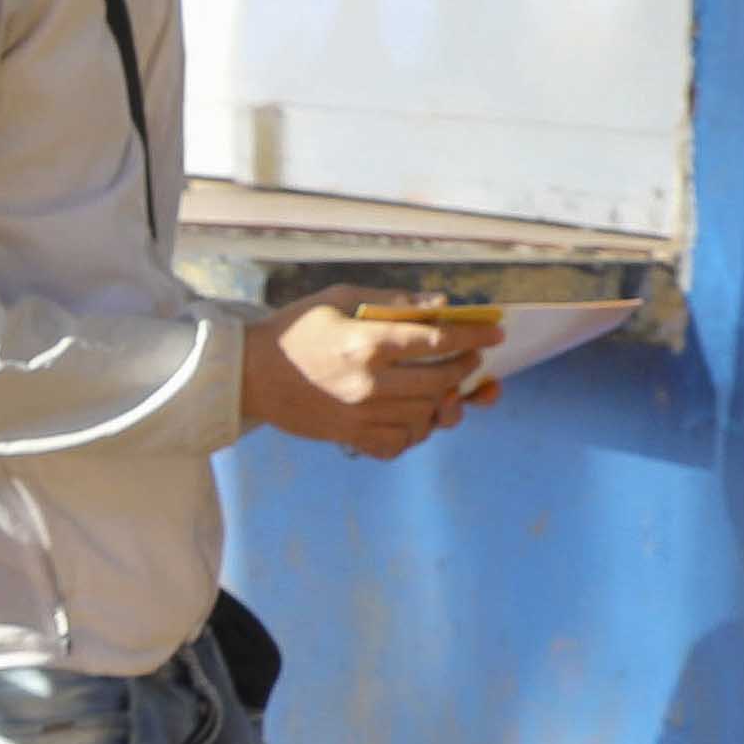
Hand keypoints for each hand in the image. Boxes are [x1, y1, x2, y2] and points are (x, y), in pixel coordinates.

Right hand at [240, 303, 488, 460]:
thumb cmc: (295, 329)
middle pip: (440, 381)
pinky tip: (415, 417)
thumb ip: (392, 302)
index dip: (473, 336)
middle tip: (471, 359)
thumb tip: (440, 304)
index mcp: (367, 342)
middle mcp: (369, 383)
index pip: (437, 340)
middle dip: (465, 368)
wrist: (249, 374)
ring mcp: (361, 415)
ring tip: (445, 387)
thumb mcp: (340, 300)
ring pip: (426, 416)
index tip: (494, 334)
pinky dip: (415, 432)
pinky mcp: (350, 437)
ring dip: (444, 400)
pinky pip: (399, 444)